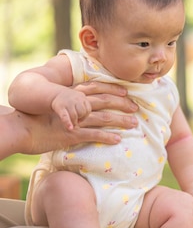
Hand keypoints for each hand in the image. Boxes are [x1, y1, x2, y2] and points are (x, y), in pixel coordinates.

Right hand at [2, 82, 138, 156]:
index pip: (97, 88)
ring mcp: (75, 119)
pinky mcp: (72, 134)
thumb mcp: (56, 107)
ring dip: (121, 120)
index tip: (127, 91)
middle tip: (136, 108)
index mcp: (72, 96)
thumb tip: (81, 107)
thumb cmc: (36, 119)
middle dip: (123, 104)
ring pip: (104, 118)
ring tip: (134, 124)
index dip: (113, 89)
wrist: (21, 128)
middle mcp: (76, 105)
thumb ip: (69, 105)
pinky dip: (107, 136)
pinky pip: (93, 134)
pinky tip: (118, 139)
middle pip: (105, 101)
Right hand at [51, 88, 91, 130]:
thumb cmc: (70, 101)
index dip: (85, 116)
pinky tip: (70, 128)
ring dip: (74, 121)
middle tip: (75, 120)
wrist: (54, 94)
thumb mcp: (80, 99)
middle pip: (82, 112)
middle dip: (80, 118)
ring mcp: (68, 103)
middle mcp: (76, 99)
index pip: (88, 109)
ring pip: (75, 115)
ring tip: (71, 123)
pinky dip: (68, 122)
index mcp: (82, 97)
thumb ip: (86, 105)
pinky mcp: (60, 107)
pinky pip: (65, 116)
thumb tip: (101, 112)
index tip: (80, 118)